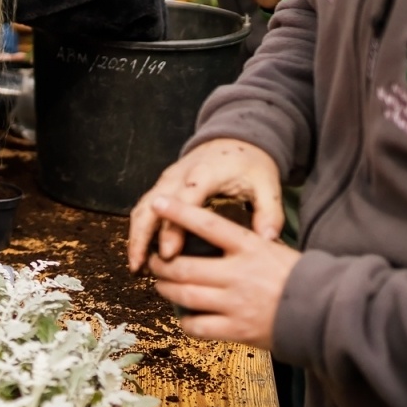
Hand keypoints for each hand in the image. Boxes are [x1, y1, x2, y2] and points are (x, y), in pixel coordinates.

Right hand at [127, 139, 282, 272]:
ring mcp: (167, 179)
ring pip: (142, 207)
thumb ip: (270, 212)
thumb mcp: (267, 184)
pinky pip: (144, 207)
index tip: (170, 253)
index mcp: (206, 173)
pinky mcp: (162, 185)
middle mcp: (180, 175)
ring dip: (136, 236)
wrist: (235, 140)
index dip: (174, 228)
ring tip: (136, 266)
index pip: (183, 201)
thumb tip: (268, 241)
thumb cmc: (250, 165)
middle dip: (143, 236)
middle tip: (142, 266)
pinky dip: (139, 230)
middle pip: (152, 205)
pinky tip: (142, 252)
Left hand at [146, 196, 300, 349]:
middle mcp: (239, 274)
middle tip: (155, 261)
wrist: (326, 312)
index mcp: (251, 247)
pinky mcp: (237, 330)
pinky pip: (198, 326)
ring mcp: (236, 304)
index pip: (208, 225)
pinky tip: (186, 315)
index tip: (159, 203)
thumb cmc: (300, 277)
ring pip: (184, 295)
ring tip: (162, 284)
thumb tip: (213, 237)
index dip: (180, 213)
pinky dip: (186, 320)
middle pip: (183, 266)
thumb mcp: (275, 249)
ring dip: (166, 289)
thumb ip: (245, 245)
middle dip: (161, 264)